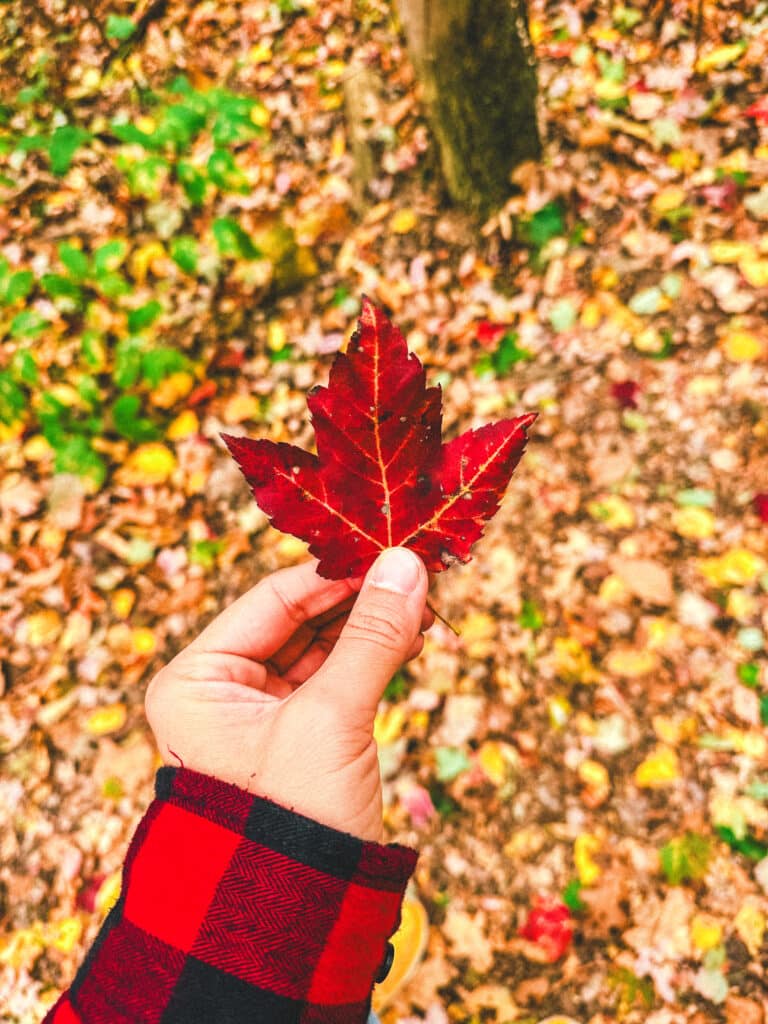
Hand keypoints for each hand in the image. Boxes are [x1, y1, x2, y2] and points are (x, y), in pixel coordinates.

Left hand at [145, 547, 431, 841]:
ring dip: (369, 627)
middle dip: (359, 599)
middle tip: (416, 577)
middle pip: (298, 620)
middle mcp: (218, 691)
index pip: (272, 600)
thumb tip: (408, 564)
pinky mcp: (293, 738)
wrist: (298, 923)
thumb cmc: (293, 819)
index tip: (392, 555)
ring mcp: (257, 715)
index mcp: (195, 679)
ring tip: (422, 608)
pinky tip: (410, 639)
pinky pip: (333, 680)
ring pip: (320, 648)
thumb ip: (370, 637)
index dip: (336, 573)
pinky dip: (370, 659)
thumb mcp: (332, 719)